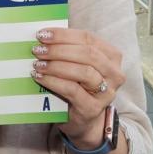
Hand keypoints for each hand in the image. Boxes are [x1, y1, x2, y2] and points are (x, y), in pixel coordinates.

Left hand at [29, 27, 124, 146]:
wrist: (83, 119)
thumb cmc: (78, 85)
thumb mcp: (76, 64)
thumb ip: (66, 49)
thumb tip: (43, 36)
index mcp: (111, 55)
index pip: (87, 38)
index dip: (63, 35)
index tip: (42, 34)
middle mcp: (114, 73)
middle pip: (87, 54)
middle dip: (58, 49)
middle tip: (38, 50)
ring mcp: (107, 92)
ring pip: (83, 71)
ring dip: (56, 65)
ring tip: (37, 64)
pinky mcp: (94, 108)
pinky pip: (73, 90)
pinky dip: (54, 81)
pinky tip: (40, 77)